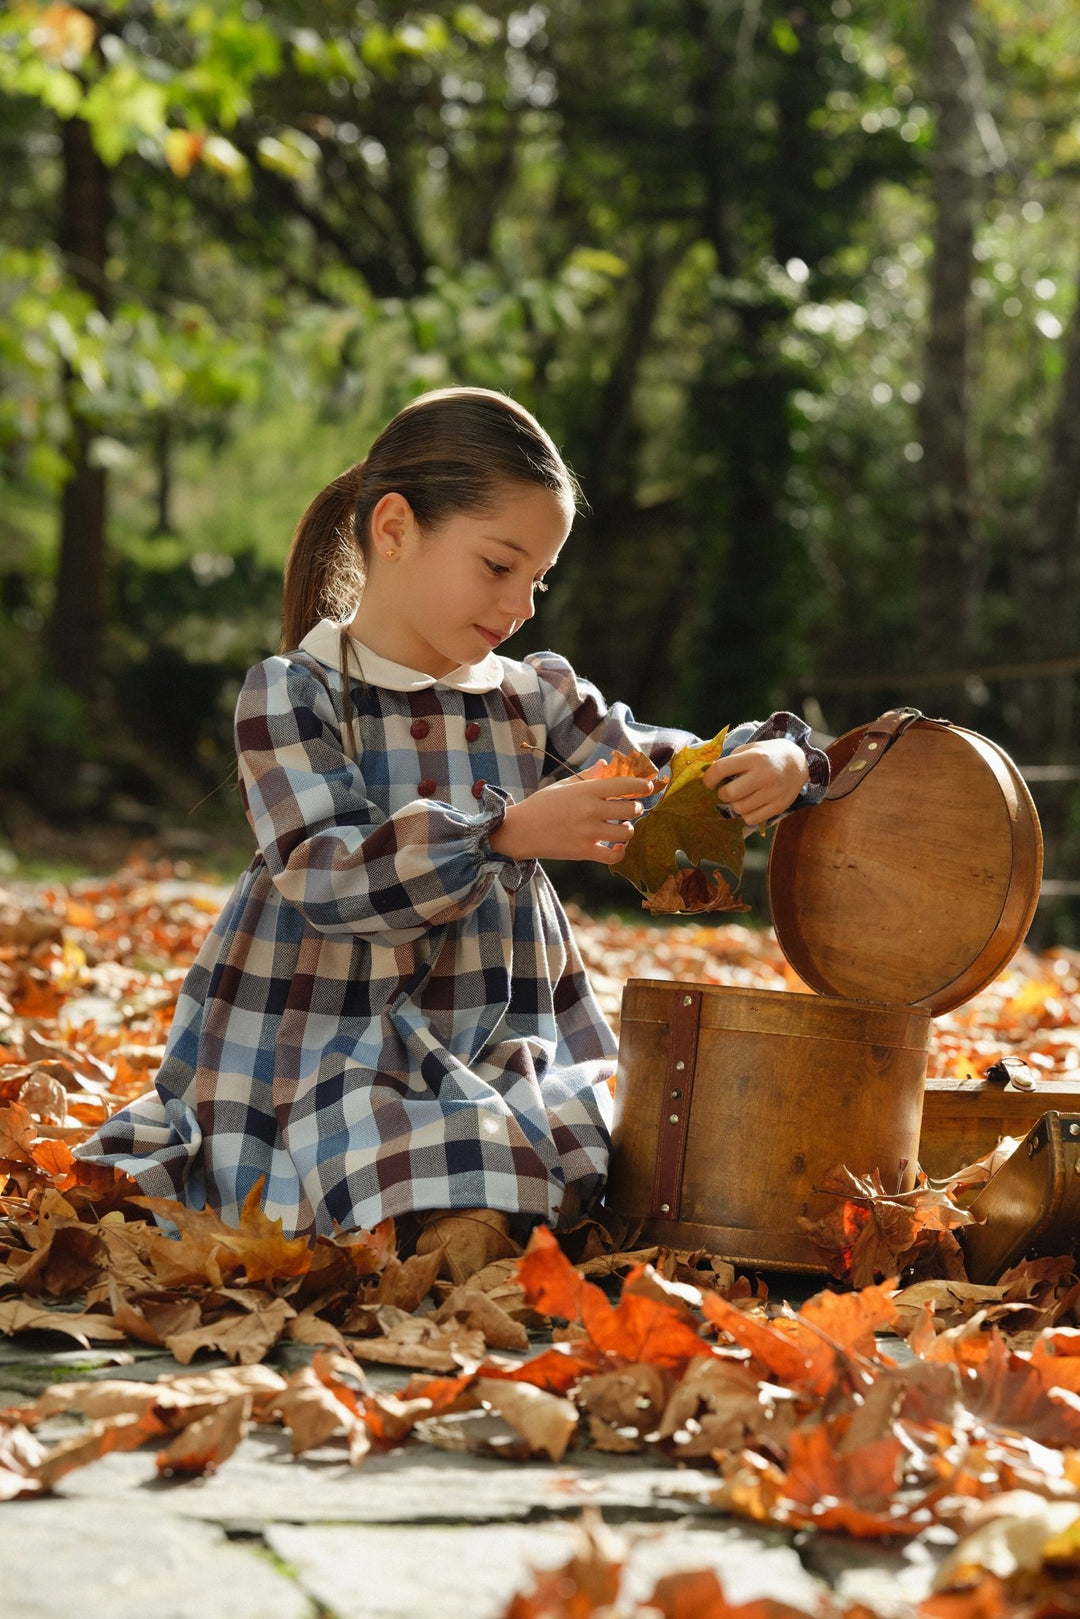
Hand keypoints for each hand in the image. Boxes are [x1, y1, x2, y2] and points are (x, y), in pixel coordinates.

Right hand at [489, 762, 656, 864]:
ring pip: (626, 832)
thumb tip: (605, 764)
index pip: (624, 784)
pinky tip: (616, 846)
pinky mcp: (584, 851)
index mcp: (586, 790)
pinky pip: (613, 855)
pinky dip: (620, 851)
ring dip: (628, 828)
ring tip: (621, 826)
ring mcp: (588, 832)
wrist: (519, 831)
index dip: (642, 785)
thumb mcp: (562, 785)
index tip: (648, 786)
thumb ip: (587, 776)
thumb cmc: (541, 805)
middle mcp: (590, 810)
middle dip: (636, 807)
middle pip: (631, 808)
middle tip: (631, 808)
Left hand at [703, 740, 808, 823]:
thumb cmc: (767, 754)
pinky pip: (751, 819)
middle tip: (726, 790)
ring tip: (740, 796)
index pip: (720, 769)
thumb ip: (730, 760)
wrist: (798, 761)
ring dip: (734, 804)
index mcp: (753, 758)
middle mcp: (763, 775)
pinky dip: (746, 814)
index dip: (709, 778)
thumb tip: (710, 776)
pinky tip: (749, 804)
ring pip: (739, 809)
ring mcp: (773, 792)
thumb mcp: (750, 748)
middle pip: (729, 793)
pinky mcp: (779, 806)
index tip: (709, 782)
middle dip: (722, 793)